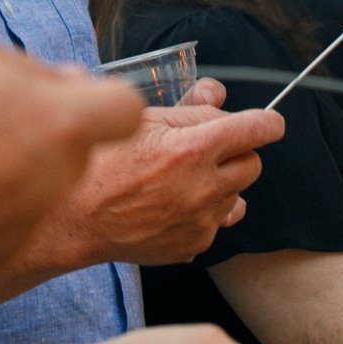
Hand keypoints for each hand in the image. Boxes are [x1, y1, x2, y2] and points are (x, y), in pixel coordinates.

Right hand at [0, 30, 145, 297]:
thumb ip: (27, 68)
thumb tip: (64, 81)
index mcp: (57, 123)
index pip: (124, 113)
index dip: (99, 103)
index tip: (69, 102)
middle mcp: (52, 182)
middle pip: (71, 155)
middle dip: (39, 138)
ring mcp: (20, 228)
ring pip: (32, 193)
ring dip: (3, 177)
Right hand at [27, 97, 280, 270]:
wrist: (72, 217)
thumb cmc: (99, 161)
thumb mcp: (140, 118)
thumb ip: (188, 109)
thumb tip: (218, 98)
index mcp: (191, 149)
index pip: (255, 130)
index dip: (267, 122)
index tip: (270, 123)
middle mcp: (203, 188)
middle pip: (252, 164)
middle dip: (236, 152)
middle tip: (207, 148)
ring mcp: (199, 222)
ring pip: (236, 196)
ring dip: (220, 184)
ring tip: (183, 179)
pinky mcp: (191, 246)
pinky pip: (215, 224)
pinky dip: (202, 213)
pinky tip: (170, 204)